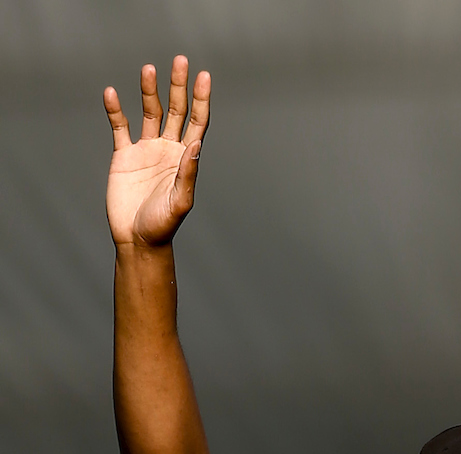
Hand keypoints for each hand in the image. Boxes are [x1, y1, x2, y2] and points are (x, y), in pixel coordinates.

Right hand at [104, 56, 210, 247]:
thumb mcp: (180, 201)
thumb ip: (188, 173)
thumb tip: (196, 144)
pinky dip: (116, 110)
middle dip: (178, 86)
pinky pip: (120, 127)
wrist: (137, 240)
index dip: (201, 99)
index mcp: (185, 158)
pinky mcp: (124, 156)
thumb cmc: (162, 226)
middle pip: (175, 110)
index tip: (203, 76)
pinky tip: (112, 94)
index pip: (197, 122)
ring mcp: (146, 150)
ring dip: (150, 91)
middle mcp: (168, 149)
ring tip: (148, 69)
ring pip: (150, 112)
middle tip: (179, 61)